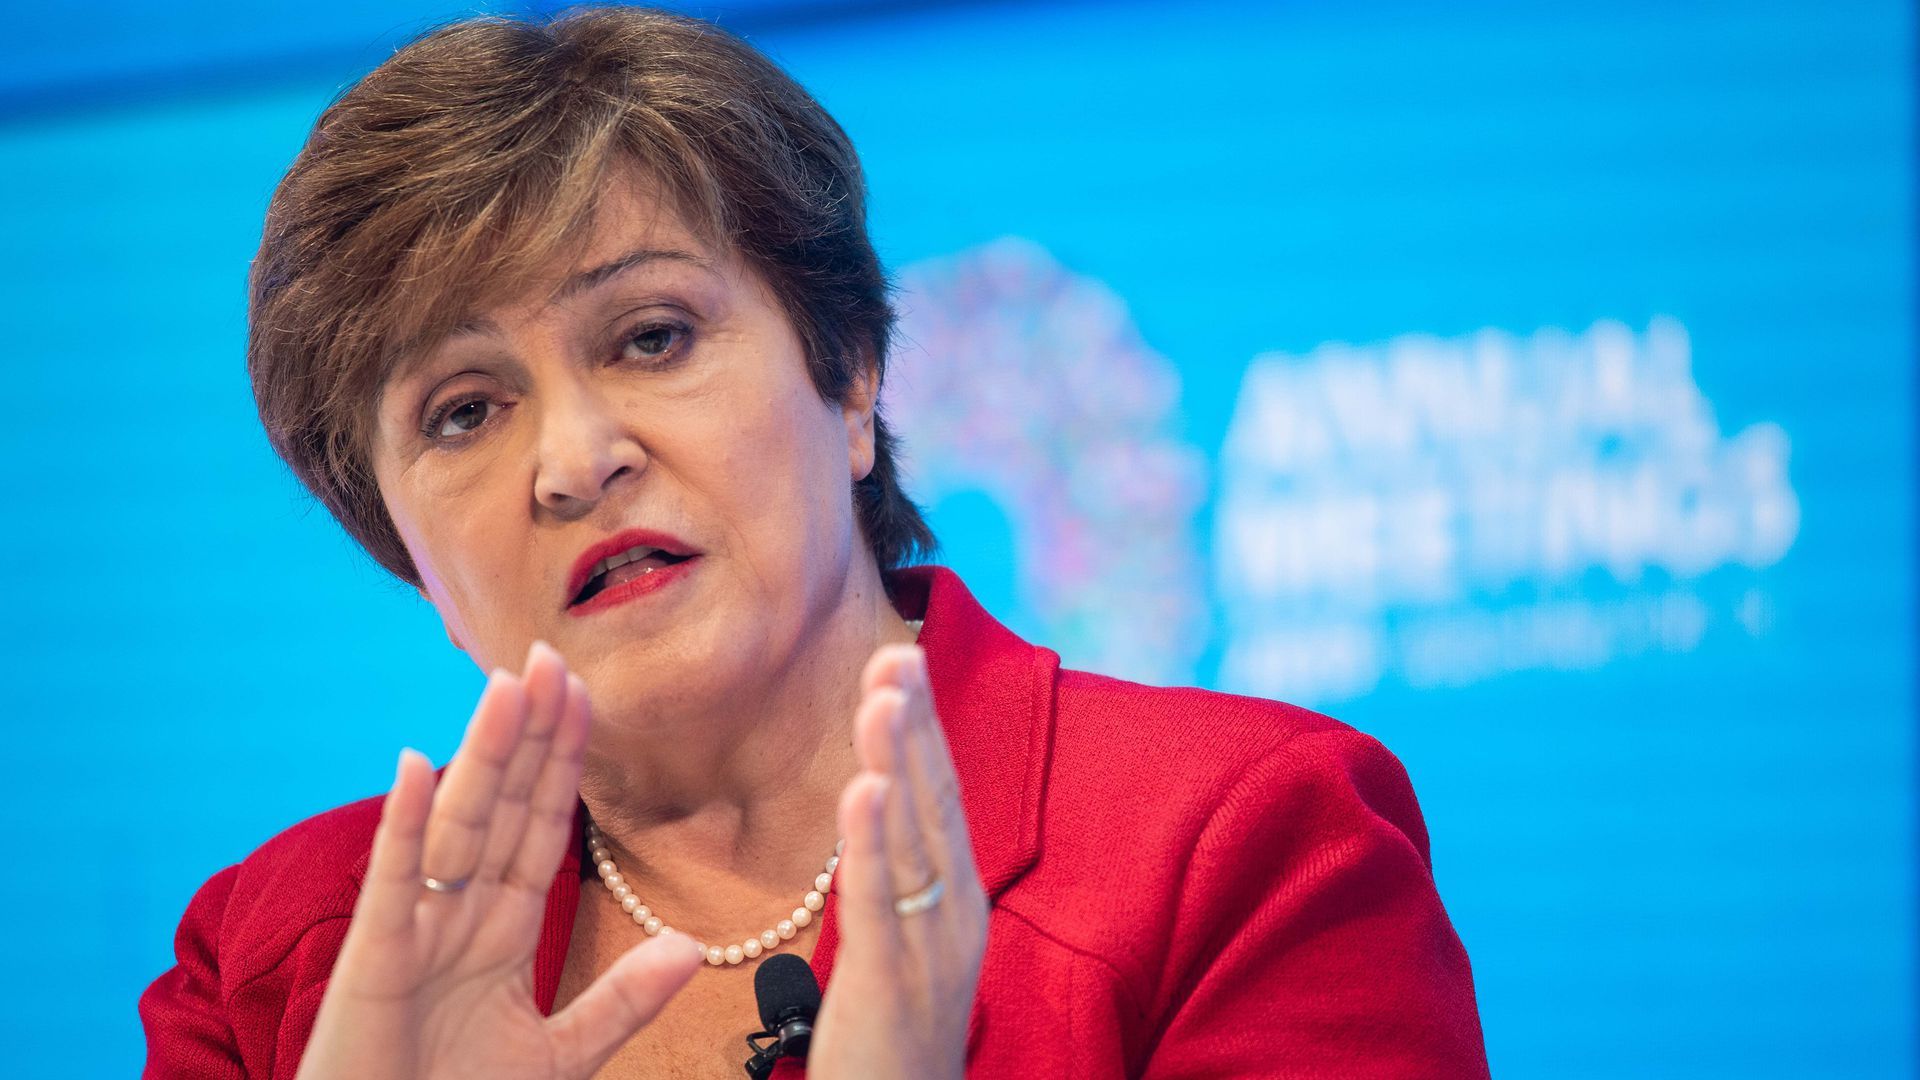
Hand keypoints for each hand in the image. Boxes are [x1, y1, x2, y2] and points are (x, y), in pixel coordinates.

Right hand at [295, 641, 703, 1079]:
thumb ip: (621, 1001)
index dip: (563, 762)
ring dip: (483, 756)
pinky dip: (404, 825)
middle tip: (550, 655)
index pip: (542, 828)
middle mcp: (459, 917)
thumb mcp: (559, 1056)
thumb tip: (689, 945)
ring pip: (457, 826)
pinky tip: (417, 764)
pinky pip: (393, 883)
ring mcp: (415, 933)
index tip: (585, 694)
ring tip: (505, 685)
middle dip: (528, 736)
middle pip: (502, 807)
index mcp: (503, 932)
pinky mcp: (374, 963)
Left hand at [808, 644, 990, 1079]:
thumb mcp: (903, 947)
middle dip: (914, 723)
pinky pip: (883, 903)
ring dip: (898, 759)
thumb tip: (882, 809)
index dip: (922, 726)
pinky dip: (874, 842)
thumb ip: (898, 881)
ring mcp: (932, 949)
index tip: (898, 659)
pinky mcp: (895, 986)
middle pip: (934, 800)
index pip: (939, 795)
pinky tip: (863, 789)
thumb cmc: (894, 1046)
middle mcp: (956, 913)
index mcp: (956, 900)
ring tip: (880, 694)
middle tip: (893, 649)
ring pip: (914, 839)